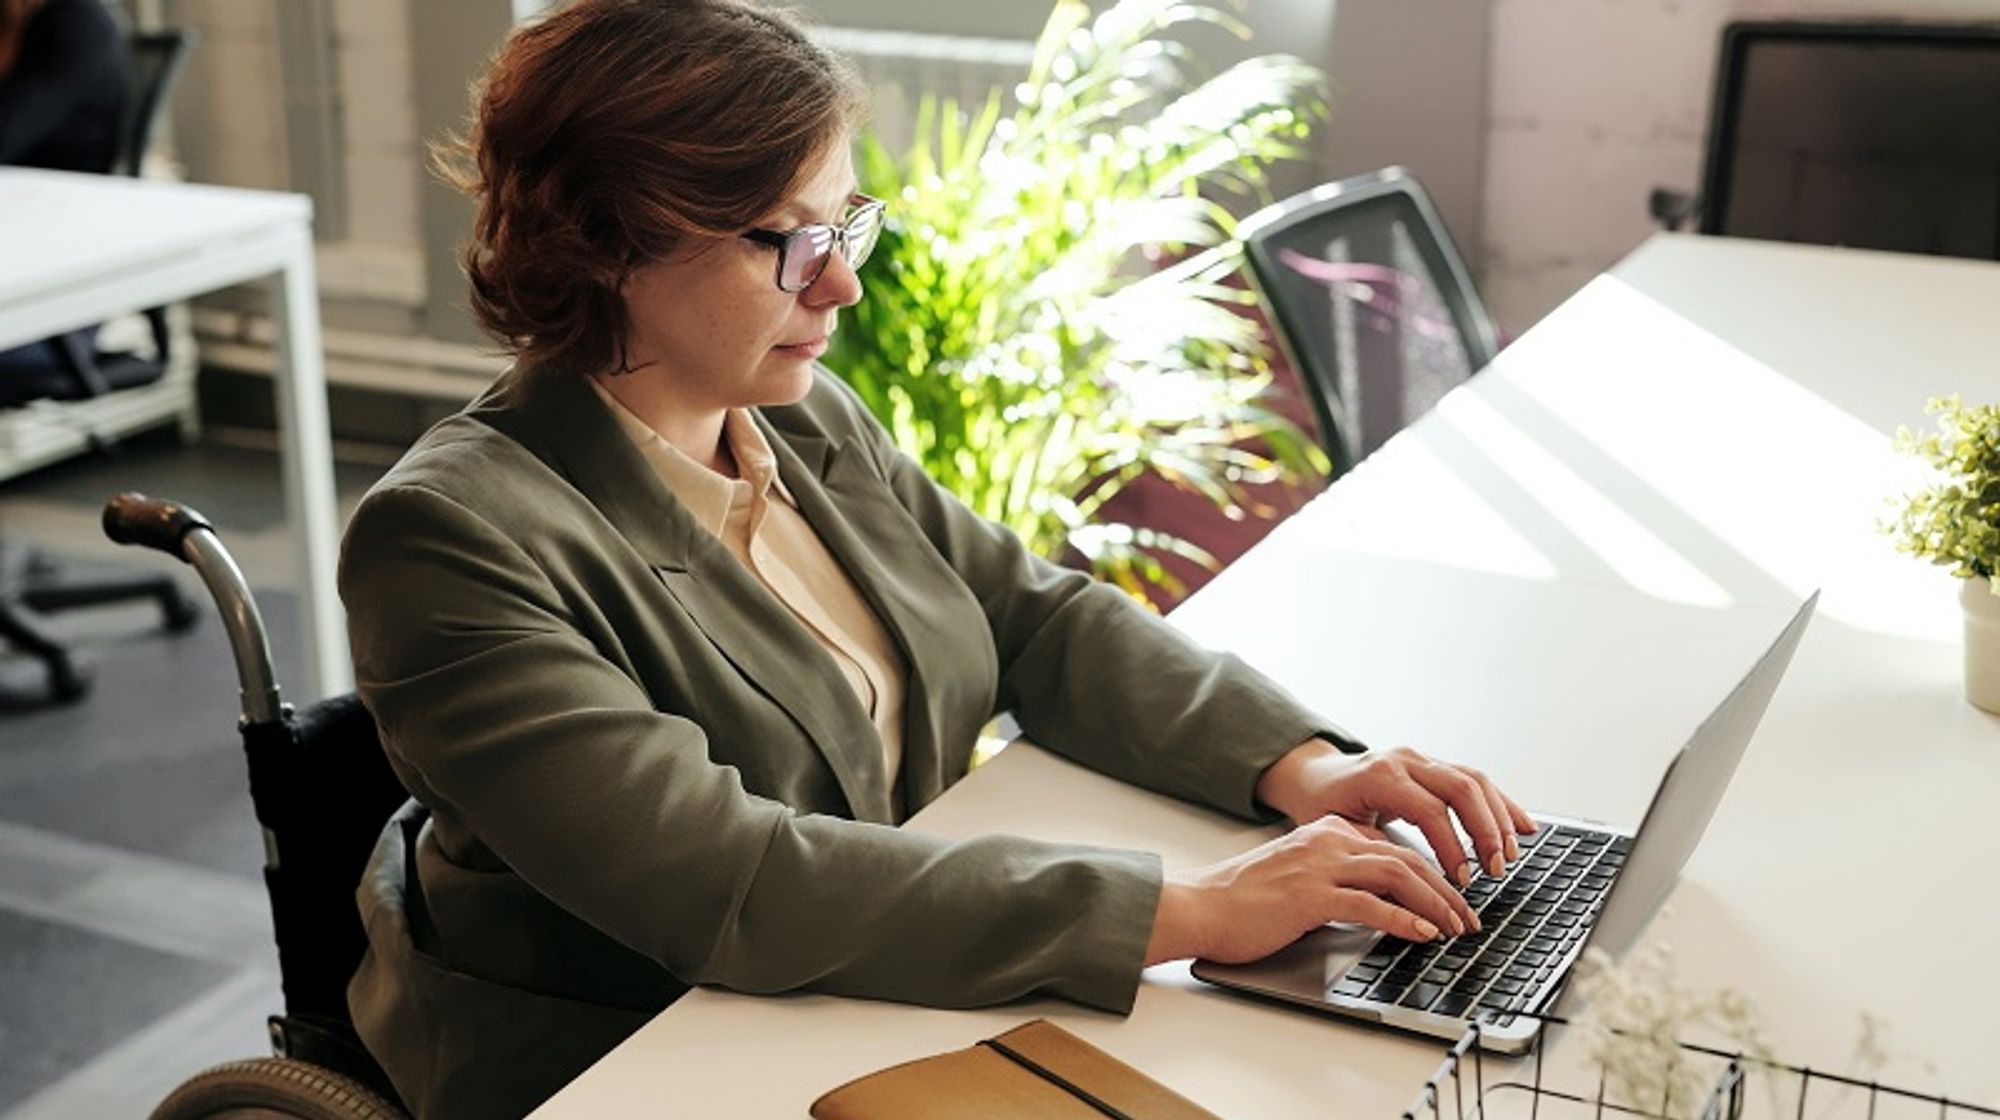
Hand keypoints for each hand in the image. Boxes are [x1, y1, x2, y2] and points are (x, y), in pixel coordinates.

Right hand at [1144, 815, 1479, 964]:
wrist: (1199, 906)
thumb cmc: (1242, 900)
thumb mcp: (1299, 877)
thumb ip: (1337, 879)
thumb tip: (1382, 903)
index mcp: (1326, 832)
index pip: (1395, 848)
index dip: (1433, 875)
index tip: (1454, 901)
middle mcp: (1327, 841)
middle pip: (1406, 858)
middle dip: (1446, 891)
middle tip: (1468, 919)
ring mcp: (1319, 865)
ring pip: (1397, 875)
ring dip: (1435, 904)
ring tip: (1455, 929)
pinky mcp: (1309, 895)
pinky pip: (1370, 904)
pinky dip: (1403, 920)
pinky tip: (1422, 935)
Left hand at [1254, 739, 1535, 887]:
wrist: (1315, 775)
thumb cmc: (1322, 804)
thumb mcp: (1336, 829)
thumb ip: (1371, 850)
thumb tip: (1403, 887)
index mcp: (1381, 776)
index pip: (1430, 809)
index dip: (1451, 846)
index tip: (1462, 878)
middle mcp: (1406, 760)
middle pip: (1461, 788)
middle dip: (1485, 831)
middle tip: (1495, 869)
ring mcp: (1423, 760)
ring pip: (1475, 780)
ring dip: (1499, 818)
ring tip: (1510, 854)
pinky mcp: (1435, 766)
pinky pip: (1476, 780)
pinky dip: (1502, 804)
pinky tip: (1522, 825)